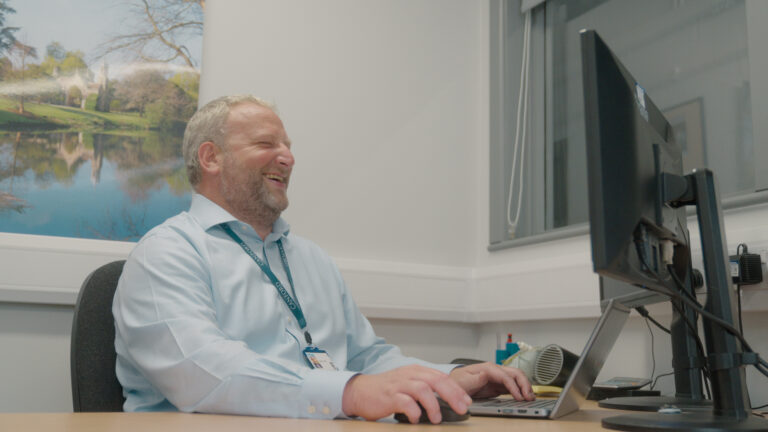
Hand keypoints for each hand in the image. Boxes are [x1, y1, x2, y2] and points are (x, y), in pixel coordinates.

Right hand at [341, 364, 471, 423]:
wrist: (359, 391)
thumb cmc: (386, 390)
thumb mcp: (408, 383)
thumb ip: (426, 388)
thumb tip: (449, 400)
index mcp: (416, 371)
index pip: (442, 377)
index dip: (457, 389)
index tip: (467, 401)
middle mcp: (409, 375)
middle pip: (436, 381)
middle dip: (452, 395)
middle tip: (462, 408)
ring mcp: (399, 385)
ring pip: (422, 389)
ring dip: (433, 405)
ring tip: (437, 418)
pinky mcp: (389, 396)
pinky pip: (405, 402)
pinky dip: (413, 411)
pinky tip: (416, 419)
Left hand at [449, 362, 534, 400]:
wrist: (455, 384)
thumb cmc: (458, 381)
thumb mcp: (464, 381)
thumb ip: (475, 378)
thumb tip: (486, 373)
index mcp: (488, 368)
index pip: (505, 376)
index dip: (514, 386)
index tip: (519, 397)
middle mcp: (495, 370)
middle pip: (515, 373)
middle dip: (524, 384)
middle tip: (529, 397)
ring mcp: (498, 377)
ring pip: (517, 378)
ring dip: (525, 386)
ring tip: (530, 397)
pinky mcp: (498, 384)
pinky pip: (513, 385)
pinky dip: (521, 390)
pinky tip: (524, 397)